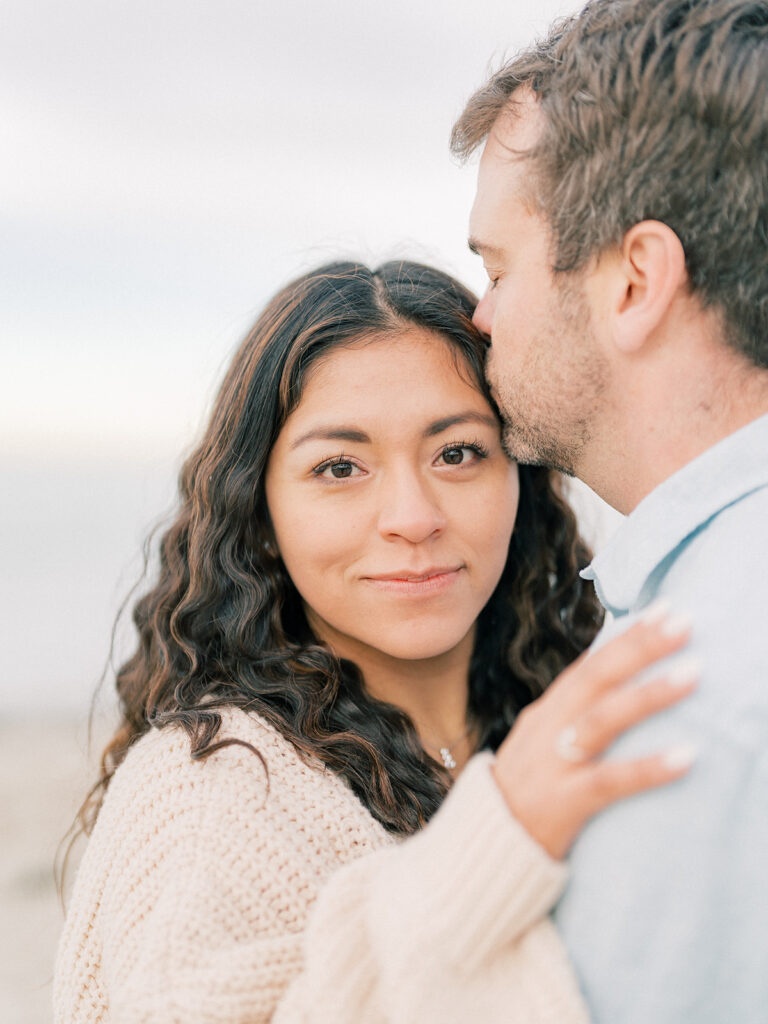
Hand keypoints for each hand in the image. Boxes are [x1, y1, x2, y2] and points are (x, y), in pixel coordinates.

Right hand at [492, 604, 697, 859]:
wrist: (482, 848)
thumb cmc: (528, 795)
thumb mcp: (544, 745)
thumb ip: (577, 715)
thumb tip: (621, 681)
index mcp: (546, 712)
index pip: (590, 664)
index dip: (627, 636)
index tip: (666, 610)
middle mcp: (547, 729)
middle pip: (596, 678)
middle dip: (640, 647)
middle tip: (683, 623)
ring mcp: (552, 764)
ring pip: (601, 720)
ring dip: (648, 695)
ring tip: (692, 675)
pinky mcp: (561, 804)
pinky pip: (609, 781)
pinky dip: (647, 768)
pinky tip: (685, 757)